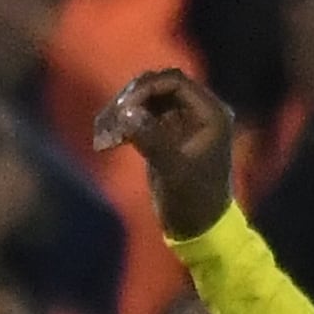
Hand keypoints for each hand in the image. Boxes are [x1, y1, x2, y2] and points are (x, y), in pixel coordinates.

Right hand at [91, 68, 241, 240]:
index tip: (123, 109)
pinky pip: (142, 117)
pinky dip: (124, 125)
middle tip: (108, 122)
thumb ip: (152, 139)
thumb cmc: (194, 203)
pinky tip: (106, 140)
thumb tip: (126, 112)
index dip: (146, 89)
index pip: (175, 82)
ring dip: (123, 113)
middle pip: (158, 86)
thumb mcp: (173, 172)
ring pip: (146, 100)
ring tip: (102, 135)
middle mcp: (200, 112)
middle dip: (130, 100)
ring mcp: (184, 121)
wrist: (200, 230)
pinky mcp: (168, 134)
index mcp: (211, 114)